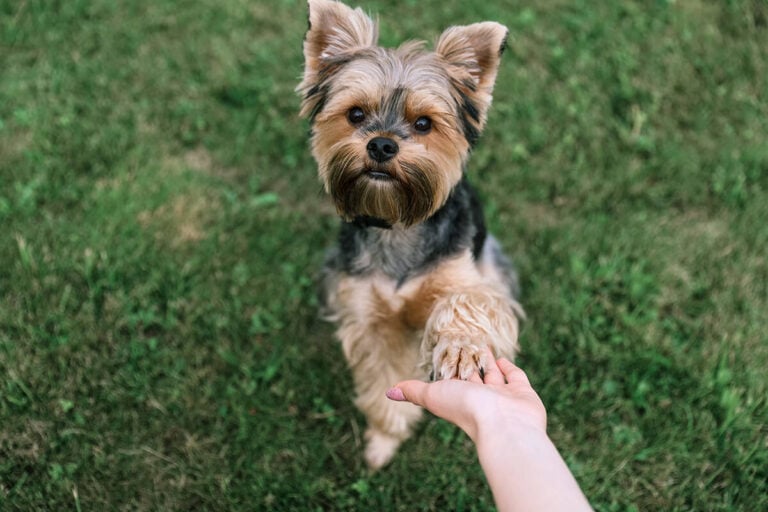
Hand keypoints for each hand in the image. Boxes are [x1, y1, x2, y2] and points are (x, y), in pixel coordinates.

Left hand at [386, 345, 545, 442]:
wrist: (504, 426)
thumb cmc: (467, 410)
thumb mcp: (433, 396)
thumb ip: (414, 392)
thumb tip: (389, 392)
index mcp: (460, 399)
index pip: (452, 381)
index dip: (449, 368)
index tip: (445, 353)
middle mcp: (481, 399)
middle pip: (472, 378)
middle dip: (468, 363)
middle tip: (465, 345)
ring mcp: (503, 397)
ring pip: (493, 376)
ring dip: (487, 362)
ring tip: (482, 346)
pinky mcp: (523, 394)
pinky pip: (515, 378)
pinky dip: (509, 368)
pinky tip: (501, 358)